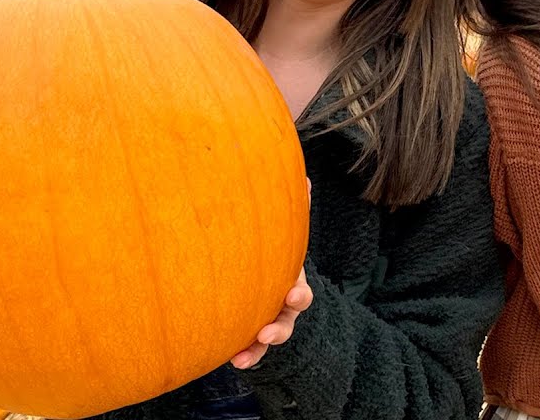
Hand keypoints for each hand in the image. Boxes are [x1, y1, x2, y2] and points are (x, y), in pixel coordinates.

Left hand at [230, 177, 313, 368]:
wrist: (258, 274)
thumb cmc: (271, 251)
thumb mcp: (283, 235)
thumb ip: (294, 210)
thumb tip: (308, 178)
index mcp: (291, 282)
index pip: (300, 291)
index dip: (298, 294)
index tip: (292, 294)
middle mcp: (282, 306)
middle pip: (286, 321)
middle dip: (280, 328)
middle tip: (268, 332)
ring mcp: (268, 321)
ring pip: (268, 339)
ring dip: (259, 348)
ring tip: (243, 357)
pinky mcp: (250, 334)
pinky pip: (249, 349)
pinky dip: (245, 356)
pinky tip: (231, 360)